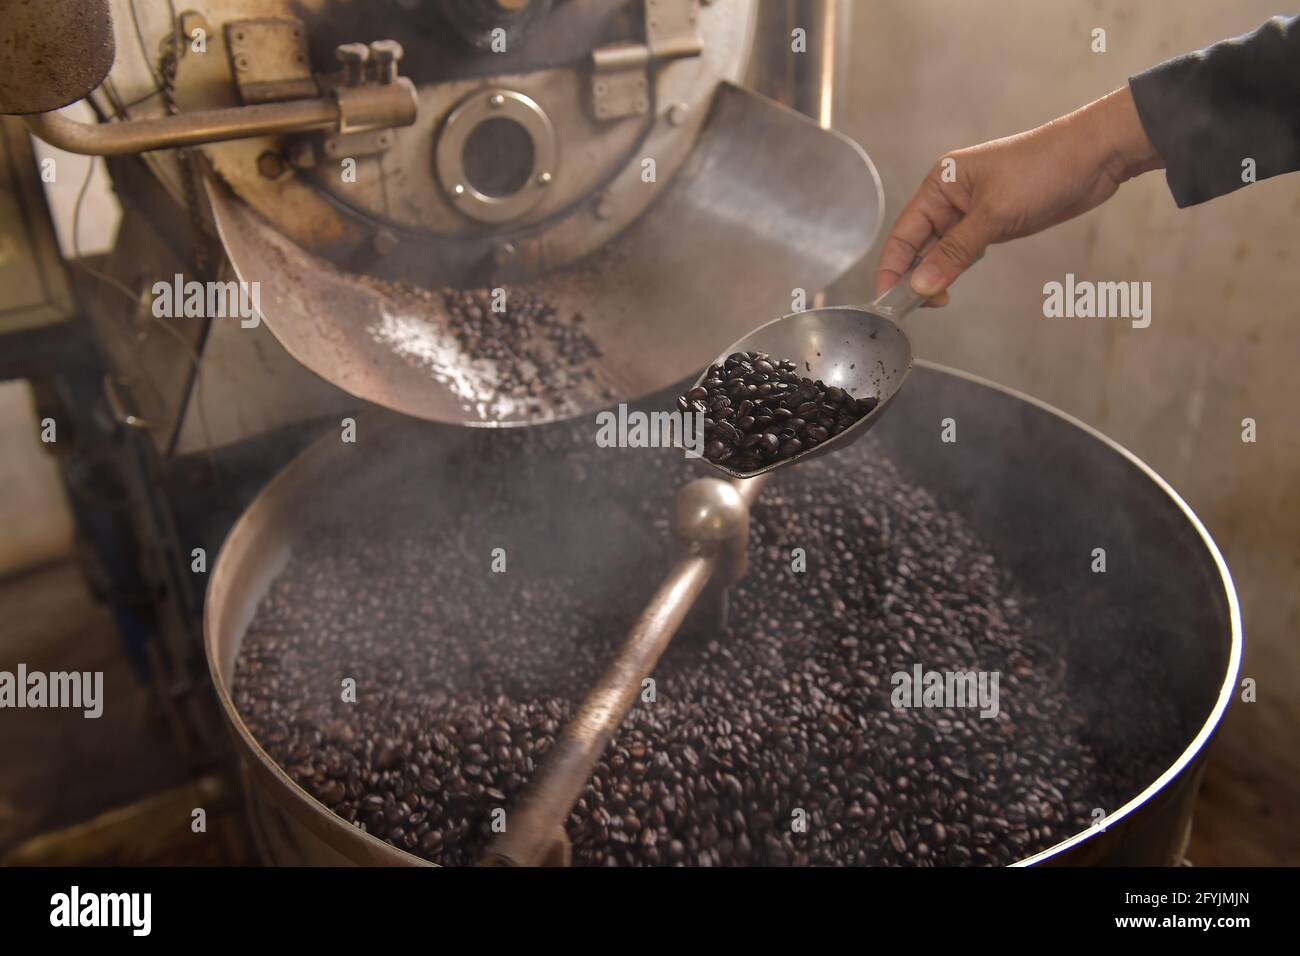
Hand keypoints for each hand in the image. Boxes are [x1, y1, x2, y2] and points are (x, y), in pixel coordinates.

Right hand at [874, 86, 1163, 303]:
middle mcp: (950, 197)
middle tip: (916, 308)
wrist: (1095, 156)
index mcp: (940, 184)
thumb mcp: (994, 214)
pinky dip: (956, 269)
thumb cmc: (1043, 168)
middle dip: (914, 276)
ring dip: (937, 275)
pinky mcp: (992, 222)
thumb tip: (921, 286)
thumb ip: (955, 253)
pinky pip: (963, 251)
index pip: (903, 232)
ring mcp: (971, 211)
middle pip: (918, 244)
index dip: (892, 268)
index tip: (887, 300)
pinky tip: (953, 285)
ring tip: (937, 302)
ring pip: (941, 251)